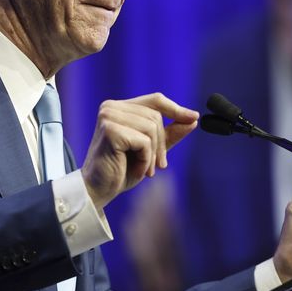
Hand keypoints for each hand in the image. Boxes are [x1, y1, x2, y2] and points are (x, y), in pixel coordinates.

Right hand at [81, 93, 197, 209]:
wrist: (98, 191)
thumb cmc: (121, 170)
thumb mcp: (151, 150)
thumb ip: (169, 133)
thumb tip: (193, 118)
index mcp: (118, 107)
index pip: (155, 100)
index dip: (176, 109)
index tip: (194, 117)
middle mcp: (111, 107)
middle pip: (156, 115)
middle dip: (161, 143)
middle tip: (157, 165)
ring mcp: (108, 117)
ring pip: (151, 127)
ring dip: (153, 153)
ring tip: (144, 168)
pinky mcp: (110, 130)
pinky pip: (144, 140)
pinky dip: (145, 158)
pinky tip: (137, 169)